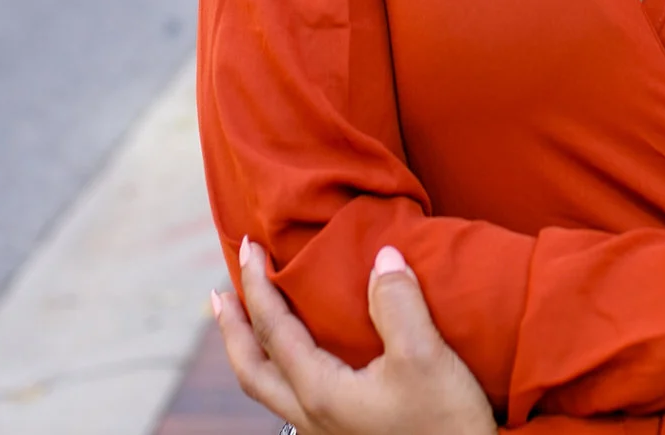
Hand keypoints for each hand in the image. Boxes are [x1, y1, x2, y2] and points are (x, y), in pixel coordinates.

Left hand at [212, 237, 497, 434]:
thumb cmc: (445, 425)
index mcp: (321, 392)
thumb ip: (398, 305)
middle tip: (219, 294)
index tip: (249, 247)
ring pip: (269, 390)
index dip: (258, 285)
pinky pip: (294, 399)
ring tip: (250, 324)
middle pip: (252, 370)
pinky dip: (282, 369)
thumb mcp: (426, 359)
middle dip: (233, 329)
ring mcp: (326, 433)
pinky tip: (303, 362)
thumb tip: (383, 257)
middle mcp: (312, 417)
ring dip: (253, 351)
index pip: (273, 330)